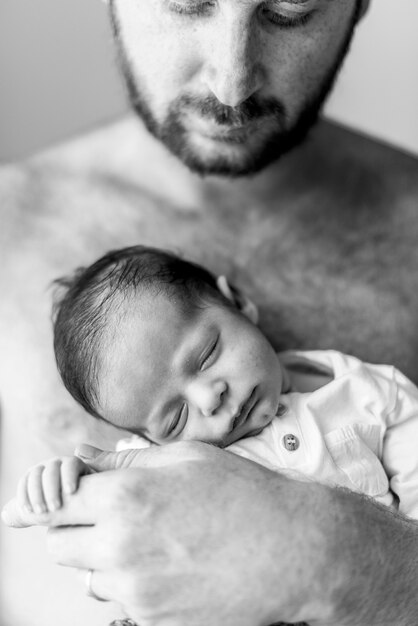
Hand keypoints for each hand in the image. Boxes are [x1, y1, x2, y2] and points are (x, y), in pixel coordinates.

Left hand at [3, 442, 417, 625]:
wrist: (292, 550)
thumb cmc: (242, 493)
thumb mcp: (184, 457)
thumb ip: (122, 460)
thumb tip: (79, 457)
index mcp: (125, 496)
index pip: (57, 499)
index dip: (59, 495)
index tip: (62, 497)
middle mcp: (119, 546)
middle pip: (57, 544)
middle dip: (73, 528)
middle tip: (105, 517)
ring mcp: (134, 590)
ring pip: (86, 577)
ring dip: (100, 560)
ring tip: (145, 542)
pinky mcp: (151, 620)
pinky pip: (116, 603)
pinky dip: (127, 586)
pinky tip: (164, 566)